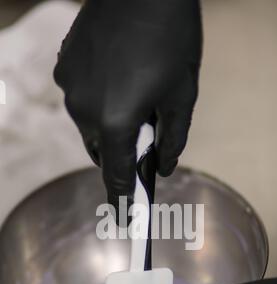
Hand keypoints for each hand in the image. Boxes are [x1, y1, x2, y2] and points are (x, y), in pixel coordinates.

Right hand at [53, 0, 201, 208]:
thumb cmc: (172, 39)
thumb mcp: (182, 96)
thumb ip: (173, 139)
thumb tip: (164, 167)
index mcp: (116, 121)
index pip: (116, 175)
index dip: (121, 201)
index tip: (124, 220)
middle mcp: (84, 110)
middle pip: (101, 152)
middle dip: (120, 155)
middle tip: (141, 146)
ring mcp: (70, 87)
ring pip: (89, 126)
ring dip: (109, 127)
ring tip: (132, 105)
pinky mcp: (64, 67)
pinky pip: (81, 99)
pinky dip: (98, 102)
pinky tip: (117, 82)